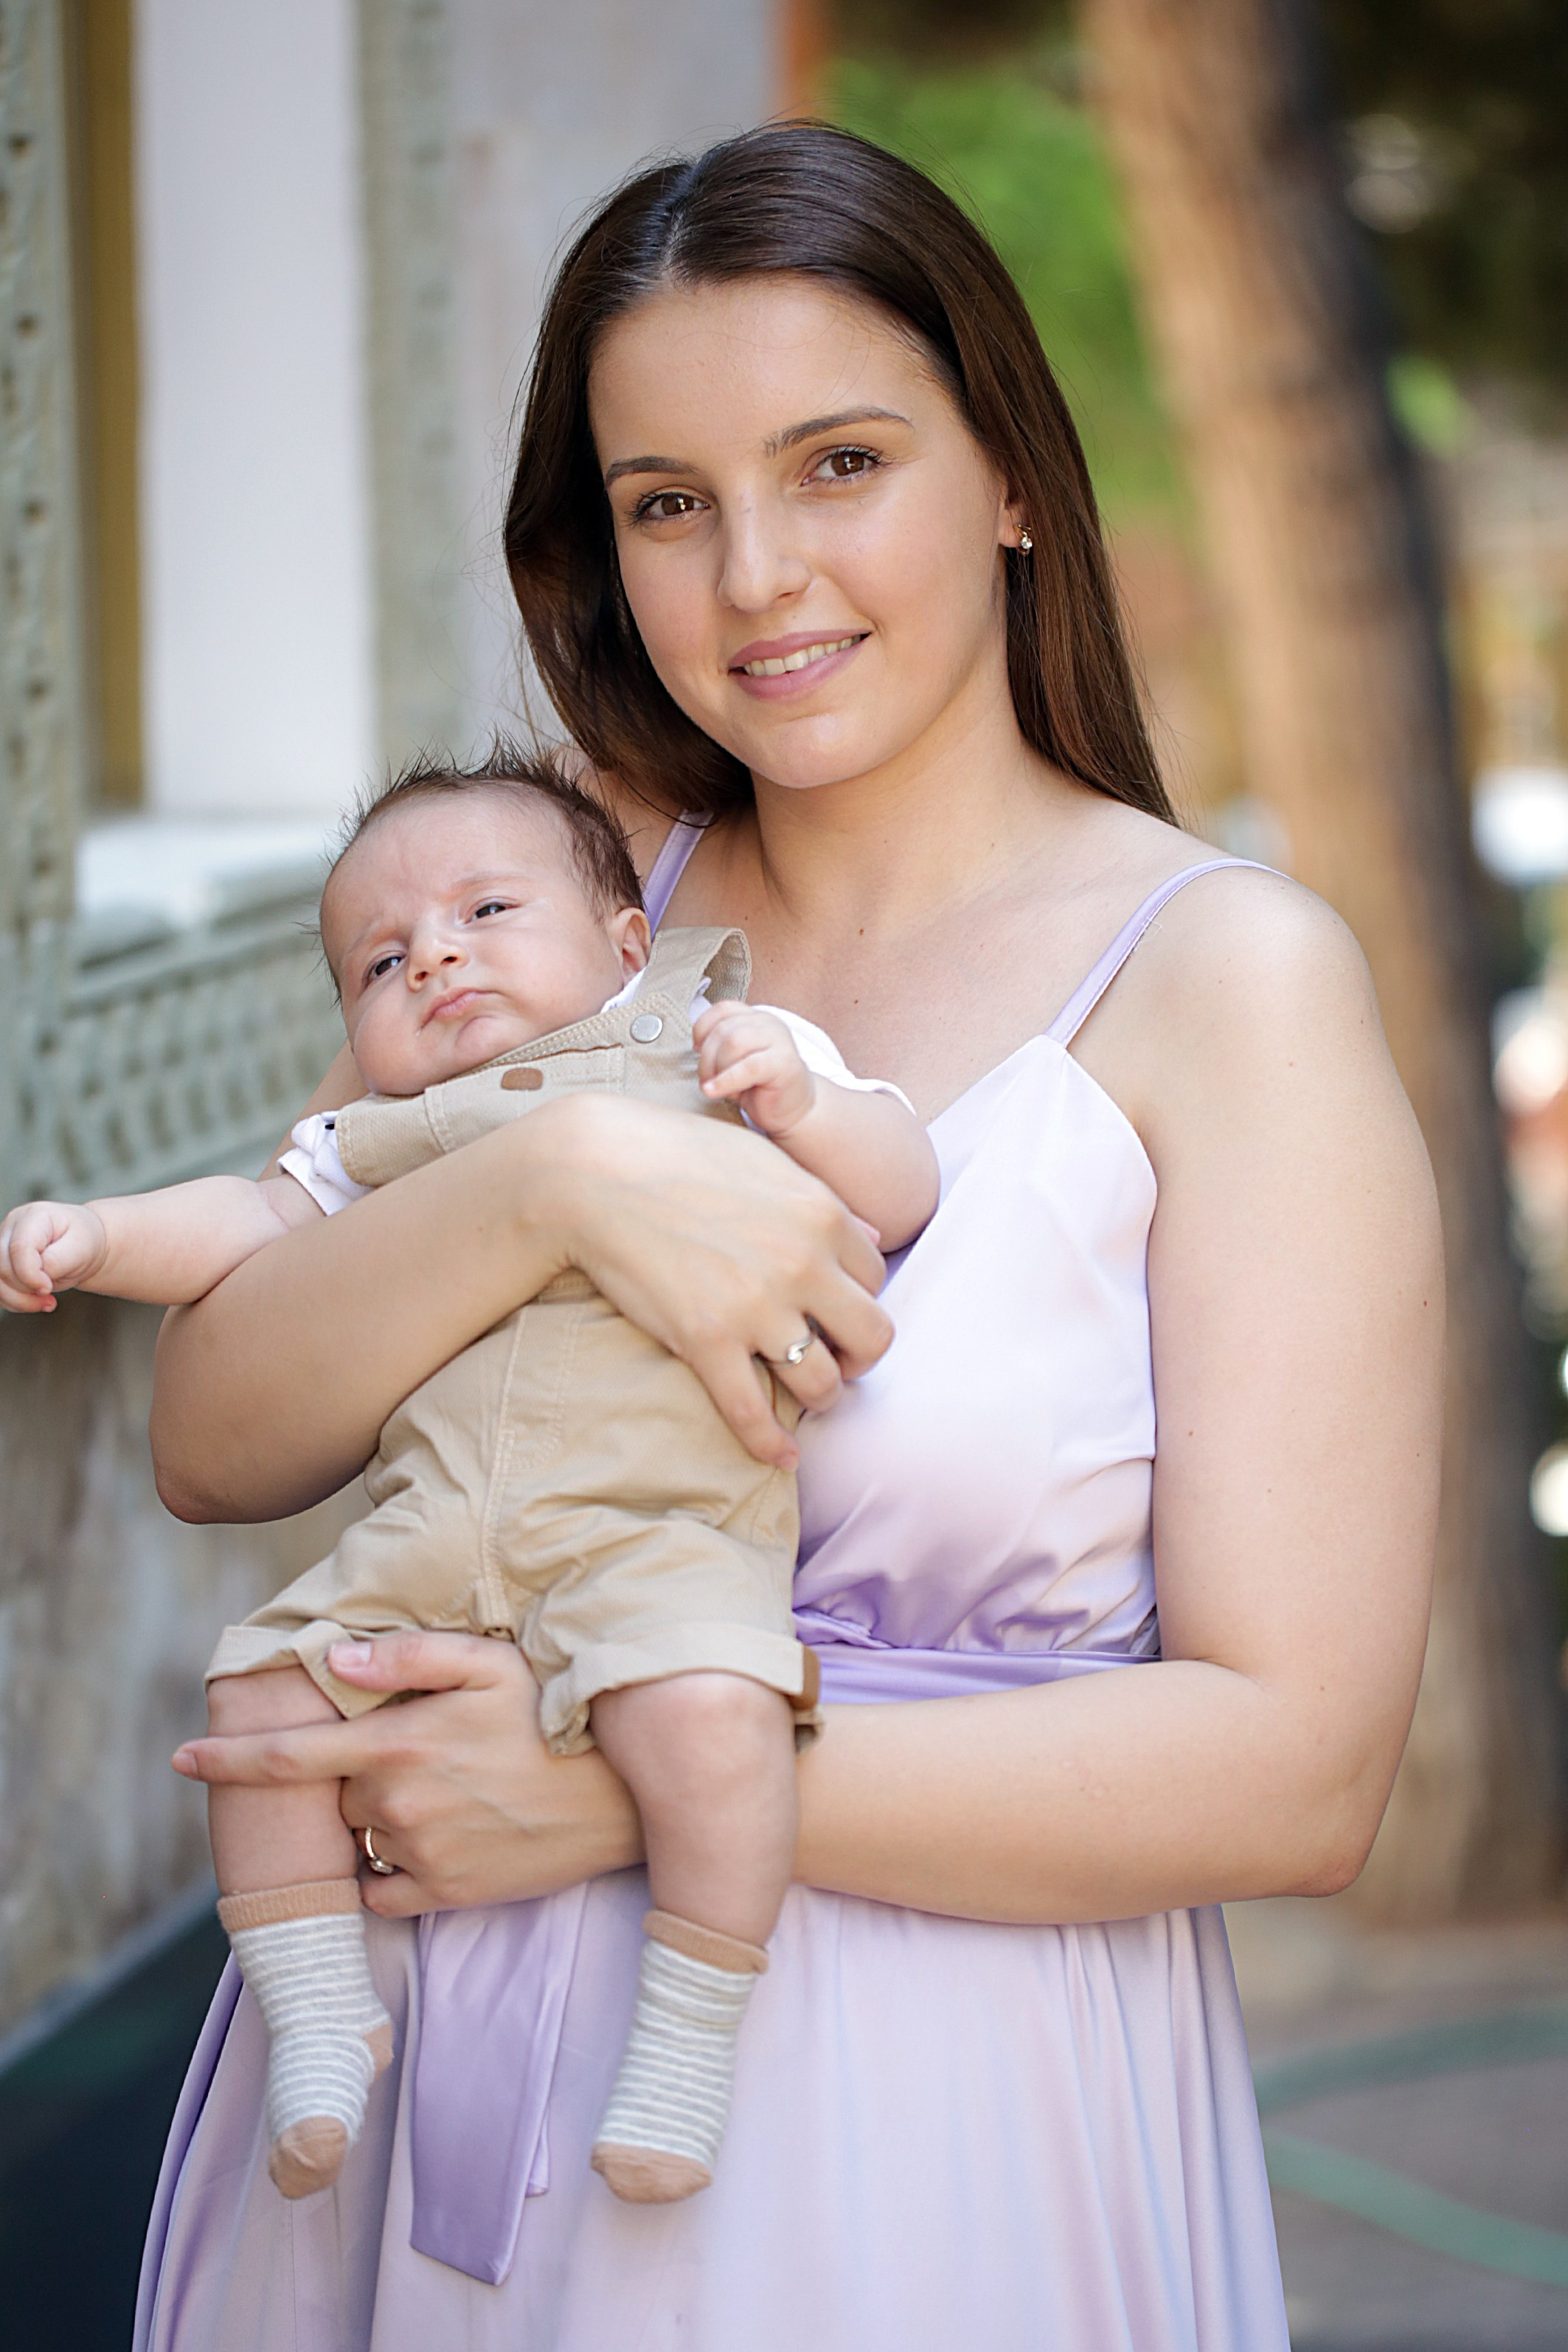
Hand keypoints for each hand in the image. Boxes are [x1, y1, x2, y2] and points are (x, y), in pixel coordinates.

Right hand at [0, 1200, 108, 1311]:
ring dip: (18, 1299)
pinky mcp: (1, 1262)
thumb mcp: (83, 1248)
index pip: (19, 1248)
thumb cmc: (83, 1240)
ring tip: (46, 1301)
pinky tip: (35, 1301)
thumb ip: (59, 1260)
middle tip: (50, 1295)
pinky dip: (14, 1301)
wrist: (82, 1245)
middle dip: (25, 1289)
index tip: (48, 1287)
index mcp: (34, 1216)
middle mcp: (12, 1227)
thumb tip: (40, 1273)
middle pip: (2, 1266)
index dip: (30, 1274)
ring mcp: (2, 1244)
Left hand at [171, 1632, 643, 1914]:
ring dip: (378, 1815)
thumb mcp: (487, 1664)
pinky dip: (388, 1869)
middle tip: (411, 1751)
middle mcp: (398, 1806)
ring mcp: (421, 1857)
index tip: (180, 1757)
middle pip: (335, 1795)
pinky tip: (433, 1836)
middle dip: (353, 1774)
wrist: (622, 1798)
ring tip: (442, 1789)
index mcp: (397, 1745)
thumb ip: (405, 1660)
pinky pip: (384, 1892)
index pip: (288, 1758)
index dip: (227, 1759)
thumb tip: (329, 1664)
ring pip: (362, 1838)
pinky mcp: (447, 1895)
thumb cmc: (552, 1716)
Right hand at [545, 1093, 891, 1466]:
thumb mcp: (766, 1161)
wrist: (595, 1173)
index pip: (876, 1276)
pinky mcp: (707, 1342)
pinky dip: (771, 1446)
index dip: (858, 1296)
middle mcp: (802, 1263)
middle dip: (861, 1357)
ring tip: (806, 1396)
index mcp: (821, 1214)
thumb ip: (822, 1202)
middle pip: (873, 1336)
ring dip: (821, 1397)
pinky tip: (780, 1457)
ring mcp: (756, 1307)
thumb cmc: (676, 1156)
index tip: (836, 1309)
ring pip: (823, 1383)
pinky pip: (754, 1414)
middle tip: (839, 1359)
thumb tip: (870, 1238)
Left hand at [694, 1001, 814, 1138]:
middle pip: (724, 1028)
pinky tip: (715, 1091)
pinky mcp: (784, 1062)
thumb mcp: (734, 1060)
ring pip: (733, 1043)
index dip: (702, 1028)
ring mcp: (779, 1040)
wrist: (792, 1111)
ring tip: (719, 1088)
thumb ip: (720, 1045)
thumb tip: (695, 1045)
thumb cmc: (759, 1087)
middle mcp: (769, 1024)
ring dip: (717, 1069)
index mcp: (756, 1018)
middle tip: (707, 1080)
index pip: (723, 1009)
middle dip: (707, 1058)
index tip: (696, 1050)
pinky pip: (748, 1066)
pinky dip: (726, 1080)